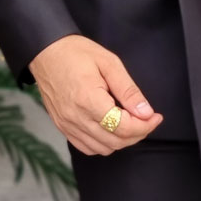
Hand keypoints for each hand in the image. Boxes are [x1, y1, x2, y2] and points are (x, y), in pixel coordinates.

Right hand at [29, 34, 163, 154]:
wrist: (45, 52)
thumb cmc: (76, 52)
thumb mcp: (109, 63)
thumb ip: (128, 90)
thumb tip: (146, 112)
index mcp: (88, 100)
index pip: (123, 127)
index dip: (145, 125)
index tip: (155, 116)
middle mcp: (76, 118)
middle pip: (115, 141)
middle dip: (138, 133)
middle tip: (147, 119)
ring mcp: (67, 125)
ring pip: (103, 148)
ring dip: (122, 140)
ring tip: (131, 123)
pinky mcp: (62, 127)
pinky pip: (87, 147)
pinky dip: (104, 144)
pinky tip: (111, 130)